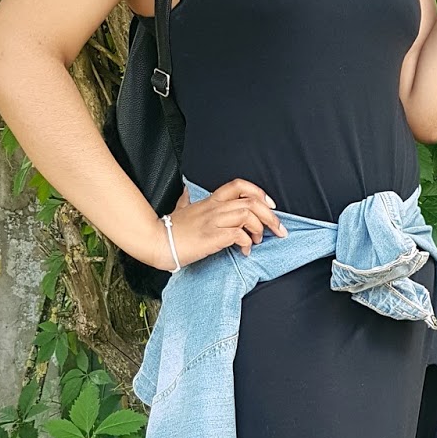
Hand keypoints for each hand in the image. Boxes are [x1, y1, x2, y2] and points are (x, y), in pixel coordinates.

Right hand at [163, 178, 287, 267]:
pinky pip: (238, 235)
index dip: (259, 193)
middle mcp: (215, 208)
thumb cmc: (171, 229)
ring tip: (257, 241)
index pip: (239, 186)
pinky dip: (246, 243)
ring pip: (248, 215)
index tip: (270, 206)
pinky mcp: (212, 237)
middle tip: (279, 230)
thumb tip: (186, 192)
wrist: (157, 241)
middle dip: (271, 216)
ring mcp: (213, 222)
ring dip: (259, 229)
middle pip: (251, 202)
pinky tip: (244, 251)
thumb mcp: (181, 208)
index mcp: (211, 201)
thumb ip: (187, 201)